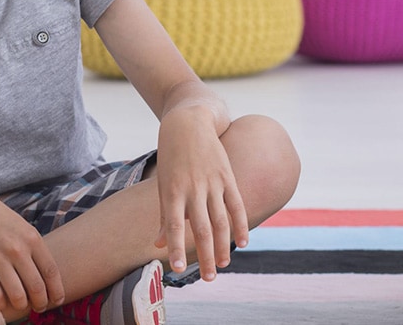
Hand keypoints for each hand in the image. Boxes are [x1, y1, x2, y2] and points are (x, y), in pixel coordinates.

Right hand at [0, 185, 63, 311]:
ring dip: (21, 306)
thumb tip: (49, 278)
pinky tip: (2, 302)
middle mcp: (17, 249)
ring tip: (21, 305)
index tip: (57, 301)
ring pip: (17, 295)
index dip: (56, 291)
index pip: (51, 272)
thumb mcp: (23, 228)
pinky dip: (1, 304)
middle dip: (41, 303)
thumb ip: (35, 250)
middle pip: (36, 287)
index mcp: (32, 238)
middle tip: (39, 307)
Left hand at [154, 106, 248, 280]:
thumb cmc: (172, 157)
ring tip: (223, 265)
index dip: (176, 248)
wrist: (189, 122)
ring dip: (223, 245)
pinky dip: (241, 224)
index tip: (177, 269)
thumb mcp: (163, 183)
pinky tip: (243, 242)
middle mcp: (193, 188)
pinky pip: (237, 204)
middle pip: (202, 228)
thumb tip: (159, 244)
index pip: (175, 225)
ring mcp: (213, 182)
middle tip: (207, 279)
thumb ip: (165, 215)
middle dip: (205, 256)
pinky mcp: (227, 176)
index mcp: (173, 190)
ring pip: (221, 220)